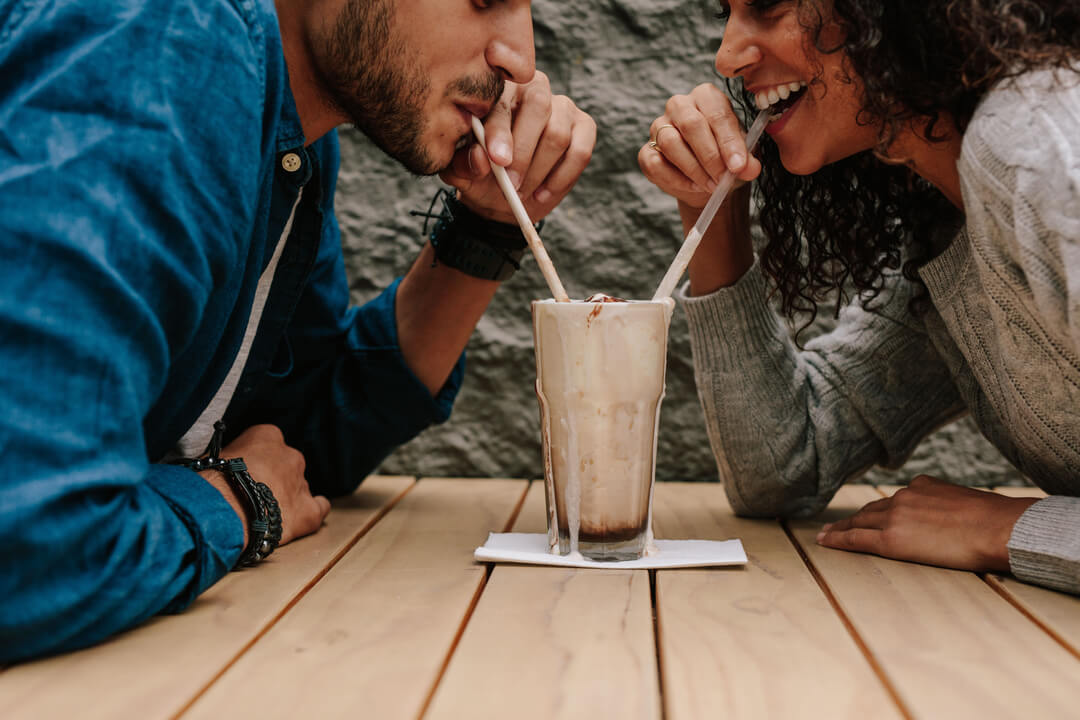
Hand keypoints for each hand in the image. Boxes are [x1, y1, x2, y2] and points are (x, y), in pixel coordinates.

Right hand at [202, 424, 330, 547]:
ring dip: (286, 497)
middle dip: (272, 478)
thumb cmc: (211, 482)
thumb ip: (230, 457)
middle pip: (285, 464)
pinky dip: (312, 512)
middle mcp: (291, 455)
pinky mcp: (308, 512)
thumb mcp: (214, 457)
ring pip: (298, 487)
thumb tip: (224, 466)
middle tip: (252, 494)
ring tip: (264, 513)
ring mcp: (301, 483)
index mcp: (268, 436)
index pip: (266, 442)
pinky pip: (319, 508)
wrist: (222, 511)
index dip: (254, 459)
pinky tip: (301, 517)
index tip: (244, 470)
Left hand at [440, 70, 595, 224]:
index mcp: (499, 90)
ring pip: (557, 134)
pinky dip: (562, 178)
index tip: (498, 160)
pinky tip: (542, 194)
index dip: (500, 131)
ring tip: (522, 194)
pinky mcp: (584, 127)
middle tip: (511, 186)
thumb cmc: (482, 174)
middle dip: (523, 152)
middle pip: (538, 106)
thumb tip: (480, 158)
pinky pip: (580, 151)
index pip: (502, 102)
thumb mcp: (464, 172)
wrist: (506, 193)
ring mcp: (563, 106)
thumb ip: (466, 164)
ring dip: (539, 171)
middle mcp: (534, 89)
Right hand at [638, 83, 761, 207]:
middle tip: (723, 178)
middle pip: (690, 124)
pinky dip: (676, 180)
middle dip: (709, 156)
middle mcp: (680, 105)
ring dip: (694, 169)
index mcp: (707, 97)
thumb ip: (747, 161)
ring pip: (670, 143)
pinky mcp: (647, 150)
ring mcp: (659, 126)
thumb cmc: (725, 159)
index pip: (717, 114)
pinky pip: (655, 164)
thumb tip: (749, 168)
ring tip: (712, 185)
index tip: (738, 166)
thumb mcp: (742, 158)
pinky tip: (694, 186)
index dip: (728, 142)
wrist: (707, 179)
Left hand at [816, 475, 1039, 572]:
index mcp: (922, 486)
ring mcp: (894, 516)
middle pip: (870, 510)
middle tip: (834, 525)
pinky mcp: (890, 539)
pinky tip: (825, 541)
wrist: (998, 528)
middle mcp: (904, 497)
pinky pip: (856, 539)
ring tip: (826, 534)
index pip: (894, 500)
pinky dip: (837, 539)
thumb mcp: (967, 501)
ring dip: (841, 528)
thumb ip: (948, 504)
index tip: (867, 514)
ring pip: (859, 522)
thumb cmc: (996, 520)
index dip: (877, 510)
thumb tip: (951, 515)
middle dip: (853, 518)